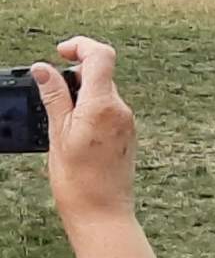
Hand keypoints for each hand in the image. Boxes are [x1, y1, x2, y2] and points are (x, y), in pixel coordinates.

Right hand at [31, 37, 136, 225]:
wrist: (103, 212)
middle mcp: (121, 108)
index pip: (101, 55)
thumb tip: (43, 68)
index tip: (60, 51)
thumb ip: (54, 98)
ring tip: (60, 119)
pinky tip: (75, 131)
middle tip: (51, 89)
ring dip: (83, 93)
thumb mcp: (57, 135)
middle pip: (102, 73)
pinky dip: (91, 109)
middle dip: (76, 73)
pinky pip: (109, 109)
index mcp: (103, 105)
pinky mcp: (127, 131)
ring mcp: (127, 120)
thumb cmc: (77, 181)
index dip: (81, 45)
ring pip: (104, 91)